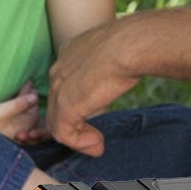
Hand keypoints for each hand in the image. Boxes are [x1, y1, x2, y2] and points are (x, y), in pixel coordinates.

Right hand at [0, 81, 41, 140]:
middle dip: (28, 100)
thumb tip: (36, 97)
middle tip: (27, 85)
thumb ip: (19, 104)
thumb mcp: (2, 111)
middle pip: (27, 114)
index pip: (33, 112)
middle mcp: (15, 131)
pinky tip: (9, 102)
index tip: (30, 83)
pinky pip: (11, 117)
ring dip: (20, 104)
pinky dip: (13, 108)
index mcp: (20, 128)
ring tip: (19, 92)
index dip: (32, 97)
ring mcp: (6, 130)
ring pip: (19, 116)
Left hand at [46, 20, 139, 157]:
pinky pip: (64, 134)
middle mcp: (58, 69)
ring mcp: (59, 88)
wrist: (131, 44)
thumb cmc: (134, 43)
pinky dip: (80, 144)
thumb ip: (109, 67)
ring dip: (78, 138)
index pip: (63, 85)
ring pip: (58, 122)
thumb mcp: (116, 54)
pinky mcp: (66, 105)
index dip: (76, 104)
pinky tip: (98, 146)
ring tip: (98, 144)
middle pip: (56, 105)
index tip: (94, 116)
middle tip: (94, 137)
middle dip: (73, 125)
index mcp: (70, 53)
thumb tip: (121, 76)